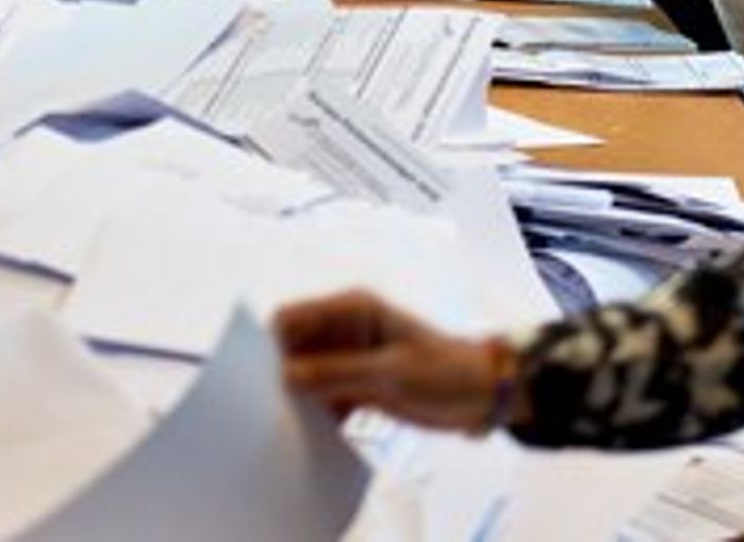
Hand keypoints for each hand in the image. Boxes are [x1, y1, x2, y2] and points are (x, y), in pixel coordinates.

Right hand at [273, 289, 502, 431]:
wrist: (486, 397)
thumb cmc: (446, 373)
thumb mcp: (392, 373)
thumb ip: (338, 373)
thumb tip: (285, 376)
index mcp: (352, 310)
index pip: (293, 318)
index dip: (271, 343)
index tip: (257, 378)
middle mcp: (344, 330)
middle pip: (294, 348)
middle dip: (281, 374)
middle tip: (270, 407)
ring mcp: (350, 359)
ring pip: (307, 375)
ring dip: (300, 398)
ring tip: (291, 425)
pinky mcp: (357, 385)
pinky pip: (325, 397)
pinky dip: (319, 414)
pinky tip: (318, 434)